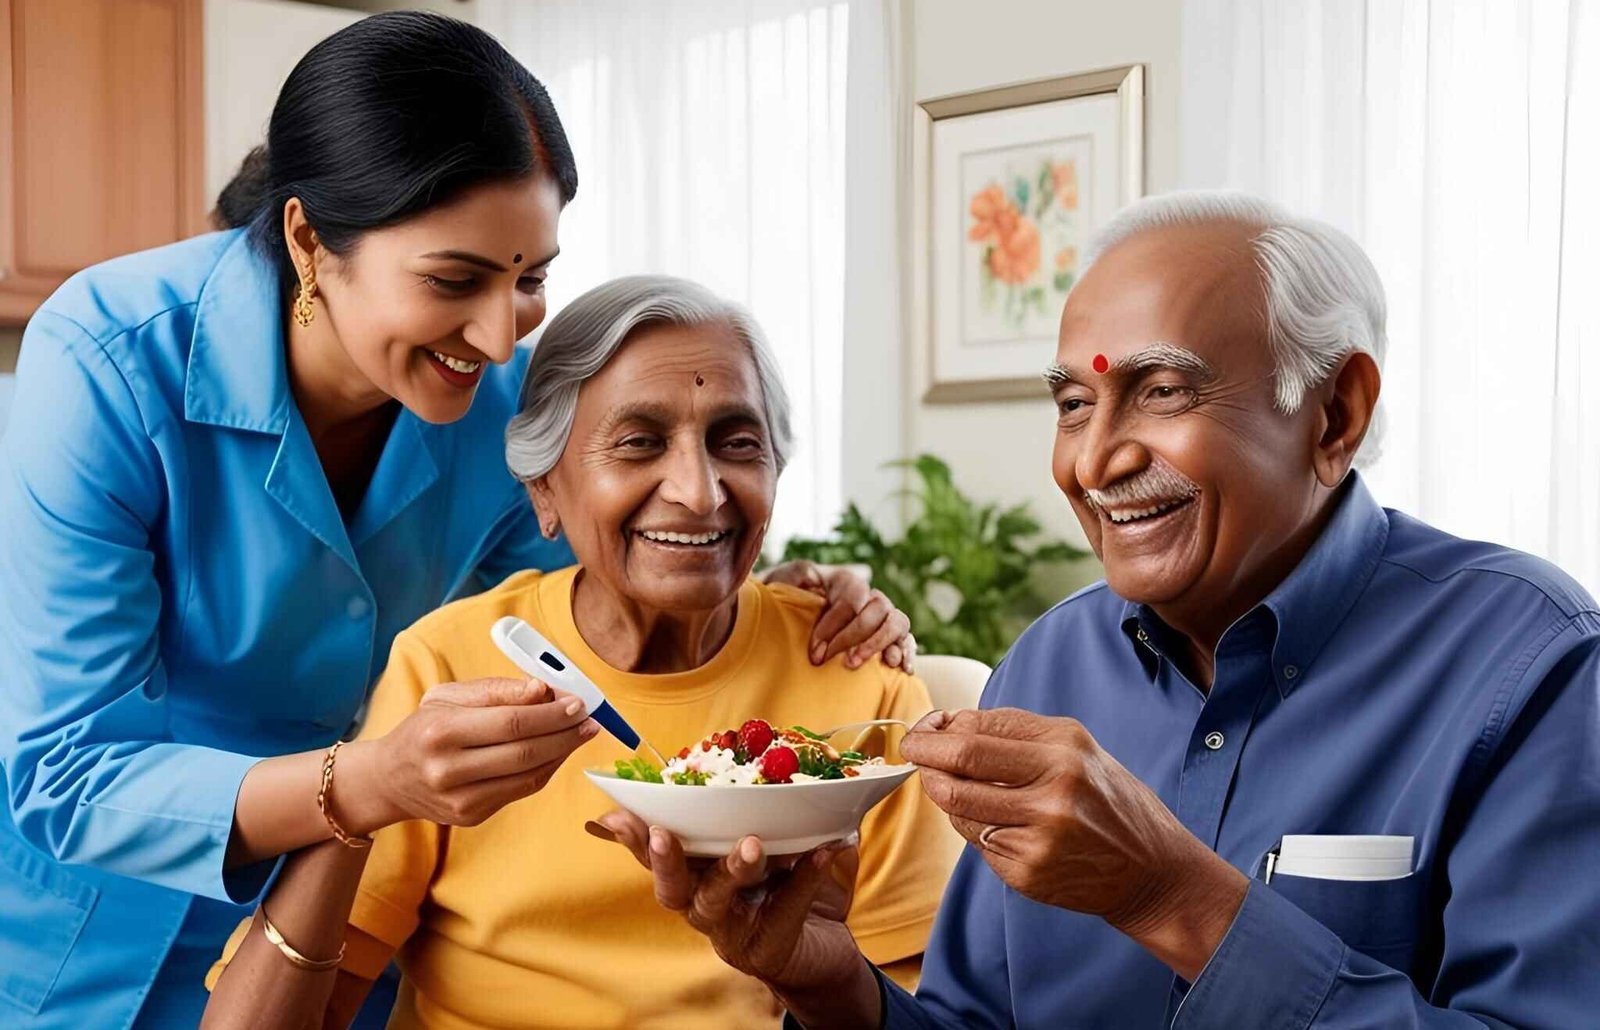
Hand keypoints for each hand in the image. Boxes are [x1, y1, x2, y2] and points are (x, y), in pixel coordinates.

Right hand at [355, 678, 596, 831]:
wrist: (389, 780)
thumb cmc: (424, 728)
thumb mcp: (448, 696)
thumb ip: (495, 691)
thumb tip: (541, 689)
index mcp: (440, 732)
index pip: (510, 723)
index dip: (551, 714)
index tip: (577, 701)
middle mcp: (448, 770)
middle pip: (524, 752)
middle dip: (565, 733)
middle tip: (589, 717)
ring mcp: (460, 800)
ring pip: (529, 775)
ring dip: (563, 752)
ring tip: (581, 732)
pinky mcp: (471, 816)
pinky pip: (522, 790)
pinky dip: (547, 769)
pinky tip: (558, 751)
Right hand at [587, 811, 878, 1019]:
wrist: (826, 954)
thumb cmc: (791, 889)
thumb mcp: (775, 843)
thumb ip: (763, 810)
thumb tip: (776, 754)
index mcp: (696, 876)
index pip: (655, 856)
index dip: (632, 838)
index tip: (617, 814)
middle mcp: (704, 906)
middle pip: (671, 887)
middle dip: (664, 859)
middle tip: (662, 833)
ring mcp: (732, 932)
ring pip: (715, 903)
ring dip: (731, 869)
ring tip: (751, 844)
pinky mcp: (768, 949)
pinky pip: (783, 911)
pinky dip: (803, 879)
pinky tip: (821, 851)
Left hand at [763, 560, 915, 671]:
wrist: (795, 613)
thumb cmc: (791, 599)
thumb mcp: (786, 580)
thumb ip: (797, 575)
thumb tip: (811, 577)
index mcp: (847, 581)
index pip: (851, 599)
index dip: (834, 626)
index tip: (816, 652)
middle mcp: (870, 595)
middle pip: (876, 610)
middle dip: (854, 638)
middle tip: (833, 660)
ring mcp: (885, 615)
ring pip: (896, 623)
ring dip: (878, 644)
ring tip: (856, 663)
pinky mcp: (893, 636)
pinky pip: (908, 640)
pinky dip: (907, 653)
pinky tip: (901, 669)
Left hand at [902, 708, 1247, 980]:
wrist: (1152, 870)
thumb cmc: (1107, 799)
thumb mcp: (1075, 747)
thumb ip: (1012, 732)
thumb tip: (947, 722)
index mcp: (1064, 748)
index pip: (976, 732)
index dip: (937, 729)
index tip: (923, 729)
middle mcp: (1053, 789)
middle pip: (958, 768)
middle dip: (923, 755)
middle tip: (911, 750)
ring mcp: (1039, 836)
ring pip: (958, 809)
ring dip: (941, 793)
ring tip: (947, 784)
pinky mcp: (1028, 873)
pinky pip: (978, 843)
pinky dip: (976, 828)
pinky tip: (998, 823)